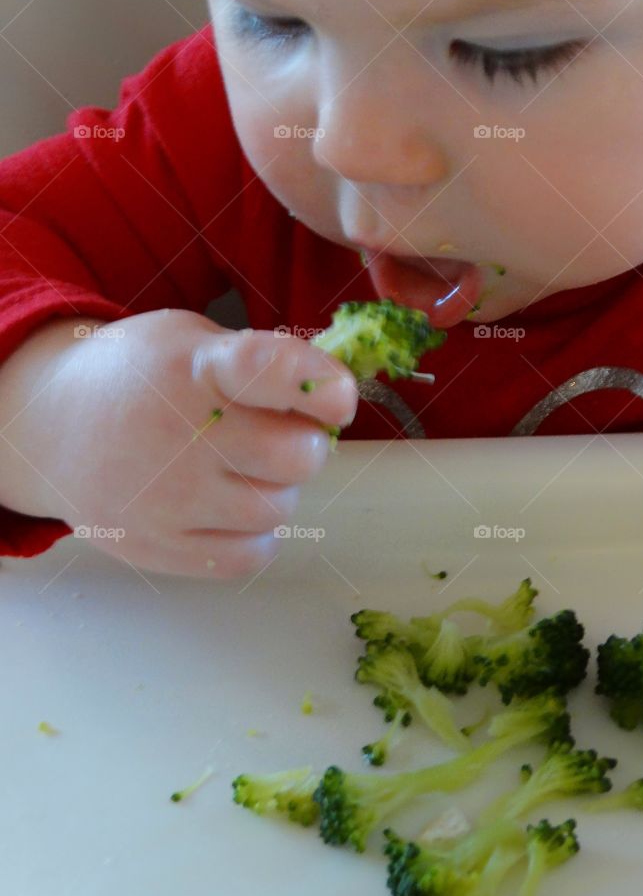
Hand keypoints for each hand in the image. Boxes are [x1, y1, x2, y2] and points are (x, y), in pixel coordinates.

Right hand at [0, 309, 356, 578]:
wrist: (51, 426)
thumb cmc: (141, 376)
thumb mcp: (190, 341)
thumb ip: (259, 361)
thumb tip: (333, 392)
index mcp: (193, 370)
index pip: (269, 370)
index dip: (318, 384)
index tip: (340, 397)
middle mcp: (181, 435)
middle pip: (295, 456)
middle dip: (307, 442)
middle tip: (283, 432)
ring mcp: (168, 498)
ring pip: (278, 508)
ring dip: (280, 487)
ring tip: (246, 467)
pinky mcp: (160, 547)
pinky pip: (250, 554)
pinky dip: (257, 533)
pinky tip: (233, 503)